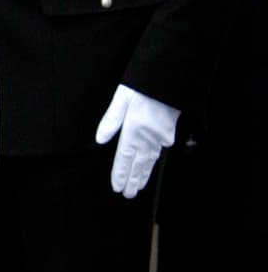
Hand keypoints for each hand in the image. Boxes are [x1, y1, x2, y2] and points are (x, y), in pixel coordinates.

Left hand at [94, 84, 178, 198]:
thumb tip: (100, 140)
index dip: (120, 174)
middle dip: (132, 180)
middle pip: (138, 164)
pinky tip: (150, 167)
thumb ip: (111, 120)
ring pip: (150, 160)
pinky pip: (158, 152)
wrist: (172, 77)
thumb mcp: (122, 98)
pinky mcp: (169, 131)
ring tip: (138, 187)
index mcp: (134, 130)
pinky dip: (153, 162)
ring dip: (143, 174)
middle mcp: (148, 136)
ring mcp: (160, 136)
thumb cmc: (145, 85)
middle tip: (128, 194)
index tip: (117, 187)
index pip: (124, 158)